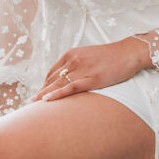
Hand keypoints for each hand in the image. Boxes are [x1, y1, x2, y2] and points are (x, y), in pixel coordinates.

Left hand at [32, 38, 148, 101]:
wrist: (128, 53)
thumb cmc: (111, 57)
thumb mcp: (89, 56)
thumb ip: (77, 64)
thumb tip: (68, 77)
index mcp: (71, 54)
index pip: (52, 72)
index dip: (44, 85)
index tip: (38, 95)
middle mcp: (73, 60)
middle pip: (51, 79)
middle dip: (40, 92)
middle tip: (30, 104)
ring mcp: (82, 69)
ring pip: (57, 84)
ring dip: (42, 95)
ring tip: (31, 106)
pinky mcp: (91, 79)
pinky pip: (69, 88)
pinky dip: (56, 94)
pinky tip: (46, 100)